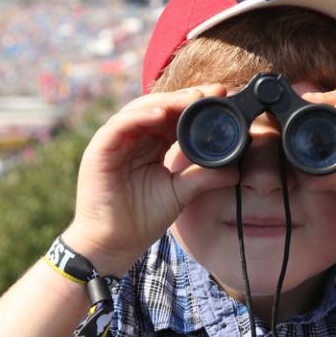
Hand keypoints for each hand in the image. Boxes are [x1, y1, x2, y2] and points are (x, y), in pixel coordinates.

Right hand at [64, 85, 239, 274]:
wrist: (114, 244)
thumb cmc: (141, 219)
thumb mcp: (179, 193)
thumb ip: (203, 177)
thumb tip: (235, 170)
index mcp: (150, 145)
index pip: (173, 117)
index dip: (195, 106)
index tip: (222, 98)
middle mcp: (132, 138)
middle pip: (158, 107)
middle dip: (186, 98)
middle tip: (213, 92)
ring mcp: (115, 141)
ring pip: (140, 109)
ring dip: (167, 102)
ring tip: (192, 99)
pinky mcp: (100, 149)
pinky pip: (120, 125)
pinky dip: (140, 116)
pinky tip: (161, 114)